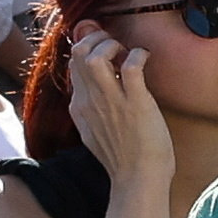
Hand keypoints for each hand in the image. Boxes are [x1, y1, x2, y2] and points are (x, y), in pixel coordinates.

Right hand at [65, 29, 167, 200]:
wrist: (137, 178)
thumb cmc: (124, 158)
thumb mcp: (95, 132)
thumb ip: (91, 111)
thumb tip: (96, 94)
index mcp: (80, 107)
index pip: (72, 65)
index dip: (87, 48)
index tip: (105, 49)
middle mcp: (89, 100)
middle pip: (77, 54)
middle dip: (95, 39)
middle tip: (114, 44)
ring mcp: (110, 101)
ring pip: (93, 56)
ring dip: (109, 45)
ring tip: (124, 50)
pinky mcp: (135, 102)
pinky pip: (130, 66)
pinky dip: (137, 54)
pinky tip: (144, 57)